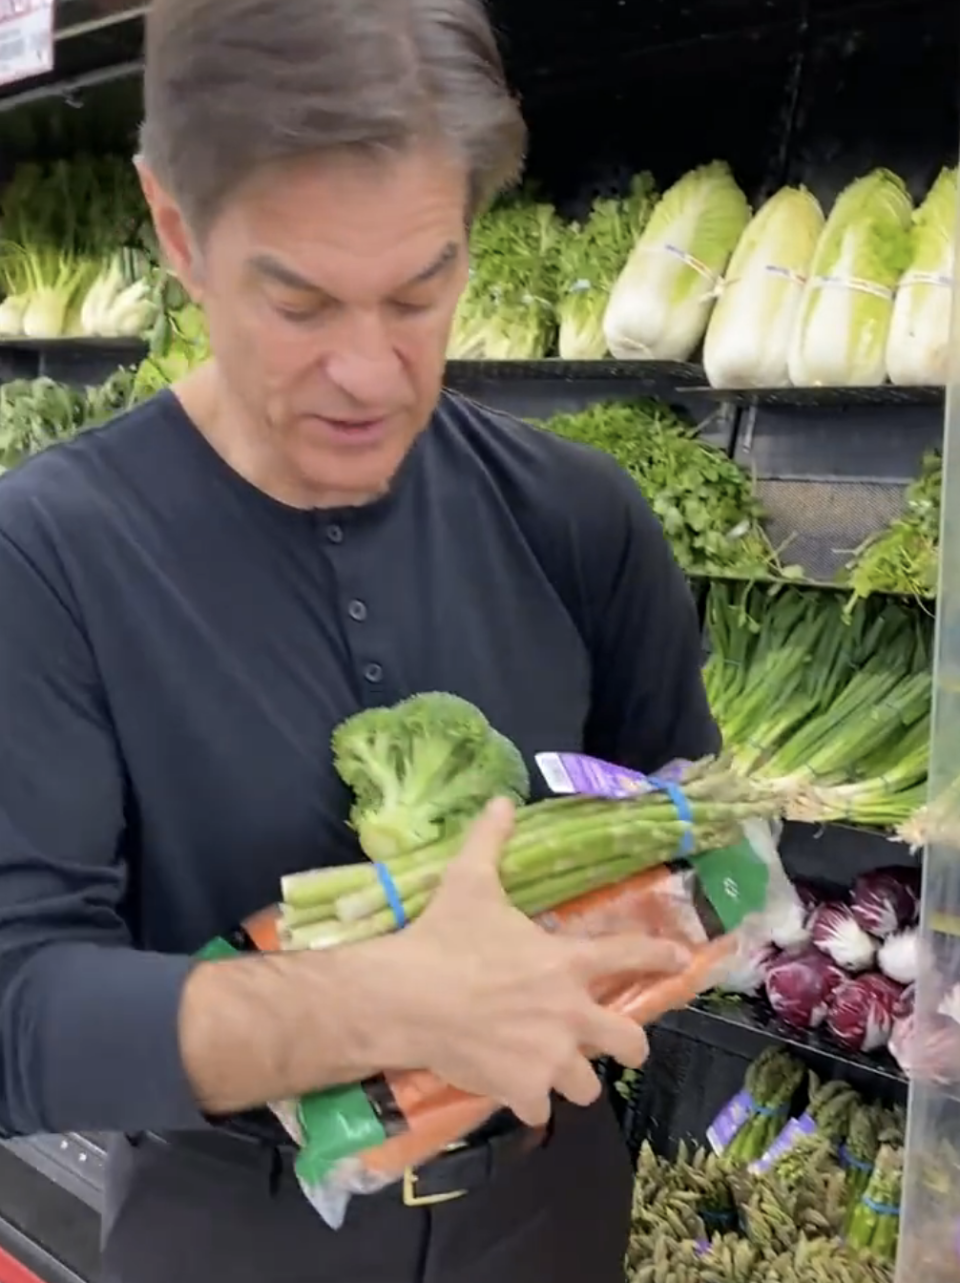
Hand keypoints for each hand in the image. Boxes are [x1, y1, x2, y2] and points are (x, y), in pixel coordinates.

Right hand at [379, 798, 690, 1125]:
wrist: (405, 998)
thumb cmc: (444, 937)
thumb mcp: (469, 881)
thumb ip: (490, 841)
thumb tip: (500, 800)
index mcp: (566, 962)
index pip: (630, 954)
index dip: (661, 956)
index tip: (683, 961)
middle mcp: (571, 1014)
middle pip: (630, 1043)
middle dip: (630, 1045)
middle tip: (618, 1042)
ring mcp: (549, 1059)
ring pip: (588, 1087)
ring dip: (574, 1078)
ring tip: (555, 1071)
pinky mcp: (521, 1090)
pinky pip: (539, 1111)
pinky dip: (529, 1103)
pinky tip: (515, 1093)